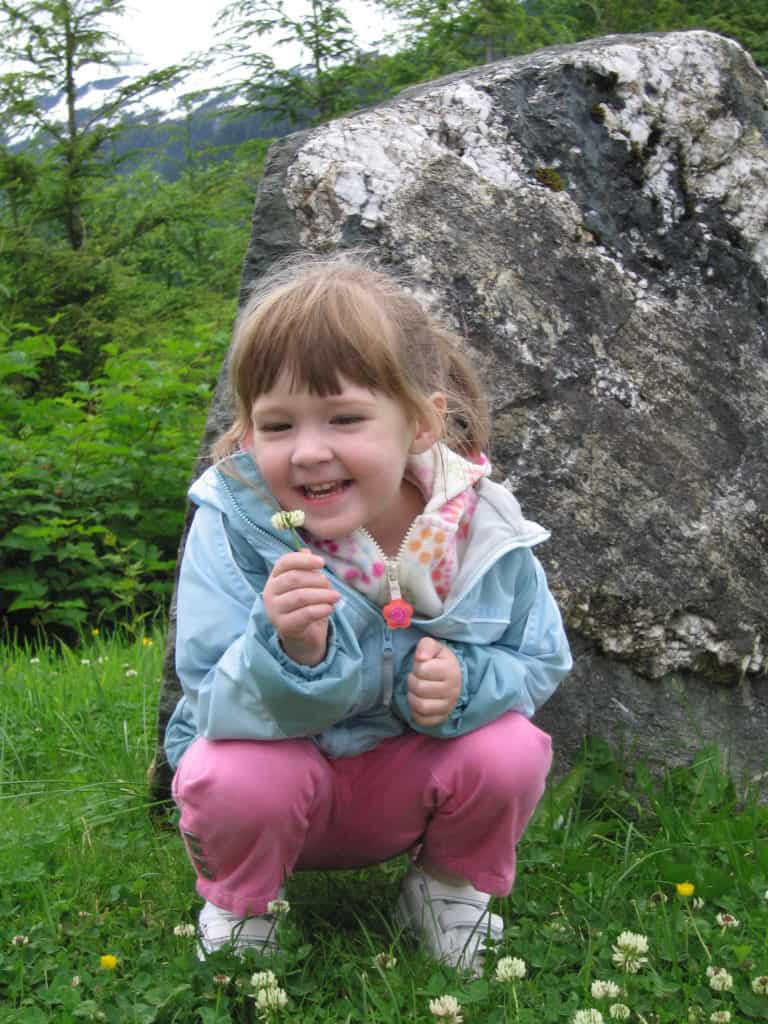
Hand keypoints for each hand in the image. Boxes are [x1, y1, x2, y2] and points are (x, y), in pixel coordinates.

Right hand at [263, 549, 339, 665]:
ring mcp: (274, 610)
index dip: (304, 560)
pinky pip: (305, 614)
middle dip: (317, 580)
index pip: (284, 562)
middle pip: (294, 578)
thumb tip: (307, 550)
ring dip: (322, 595)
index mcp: (274, 578)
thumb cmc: (306, 605)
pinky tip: (330, 608)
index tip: (322, 562)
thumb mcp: (307, 585)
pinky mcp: (283, 626)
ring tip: (336, 597)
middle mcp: (269, 592)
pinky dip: (321, 609)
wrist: (303, 636)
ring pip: (300, 596)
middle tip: (331, 586)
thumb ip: (306, 568)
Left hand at [407, 637, 460, 727]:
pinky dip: (415, 712)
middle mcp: (452, 690)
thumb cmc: (441, 662)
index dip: (416, 667)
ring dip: (412, 697)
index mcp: (450, 670)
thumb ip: (426, 646)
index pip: (422, 669)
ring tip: (415, 690)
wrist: (456, 678)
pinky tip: (418, 702)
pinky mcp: (442, 718)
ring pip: (421, 706)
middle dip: (412, 681)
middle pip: (420, 688)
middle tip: (415, 678)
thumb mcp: (436, 648)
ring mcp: (448, 706)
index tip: (420, 666)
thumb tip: (420, 657)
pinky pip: (423, 720)